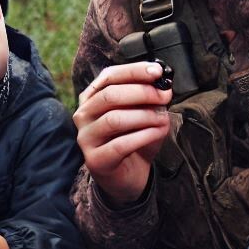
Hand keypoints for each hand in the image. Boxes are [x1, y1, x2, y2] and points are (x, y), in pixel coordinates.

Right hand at [74, 61, 172, 206]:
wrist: (129, 176)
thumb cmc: (134, 140)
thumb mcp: (143, 114)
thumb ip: (149, 99)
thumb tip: (163, 87)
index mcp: (92, 97)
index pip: (109, 76)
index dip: (134, 71)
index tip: (158, 72)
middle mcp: (84, 115)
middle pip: (110, 96)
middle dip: (142, 93)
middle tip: (165, 96)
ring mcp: (86, 138)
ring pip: (114, 119)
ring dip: (145, 116)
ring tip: (163, 118)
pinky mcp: (95, 160)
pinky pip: (121, 144)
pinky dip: (144, 136)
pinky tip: (158, 132)